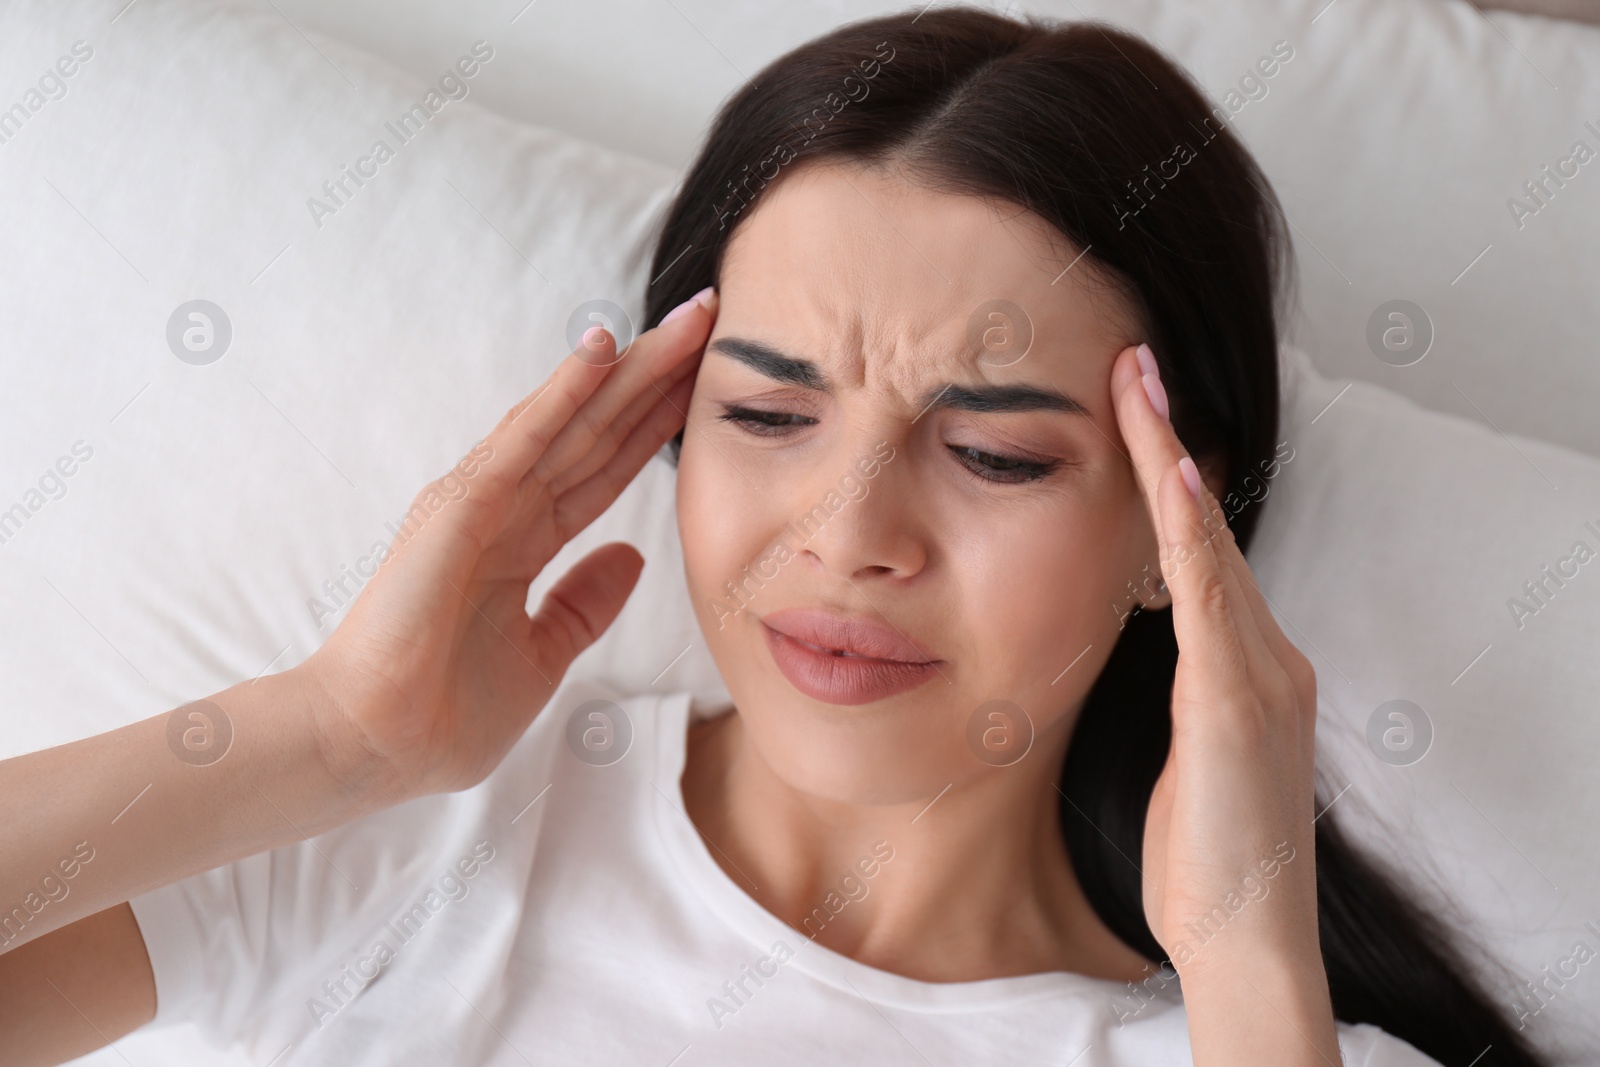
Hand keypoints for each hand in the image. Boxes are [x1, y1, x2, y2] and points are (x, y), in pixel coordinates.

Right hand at [303, 288, 717, 799]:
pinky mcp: (459, 507)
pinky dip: (563, 394)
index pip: (606, 468)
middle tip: (709, 317)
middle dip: (656, 377)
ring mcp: (481, 501)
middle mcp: (504, 508)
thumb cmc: (441, 713)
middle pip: (598, 430)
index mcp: (522, 542)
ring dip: (629, 368)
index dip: (656, 423)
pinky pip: (524, 441)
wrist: (374, 746)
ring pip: (572, 420)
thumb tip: (632, 556)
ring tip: (684, 318)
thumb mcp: (541, 655)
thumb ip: (582, 602)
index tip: (707, 383)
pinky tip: (603, 351)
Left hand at [1109, 342, 1321, 974]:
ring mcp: (1258, 675)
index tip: (1129, 406)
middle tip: (1133, 359)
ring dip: (1173, 461)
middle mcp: (1262, 656)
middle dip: (1169, 441)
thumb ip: (1168, 694)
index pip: (1196, 549)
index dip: (1165, 475)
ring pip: (1209, 545)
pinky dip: (1193, 536)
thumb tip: (1132, 650)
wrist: (1245, 936)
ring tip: (1140, 383)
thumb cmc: (1203, 855)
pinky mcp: (1240, 705)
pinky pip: (1212, 602)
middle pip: (1205, 527)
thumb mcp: (1178, 754)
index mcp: (1240, 666)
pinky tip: (1173, 480)